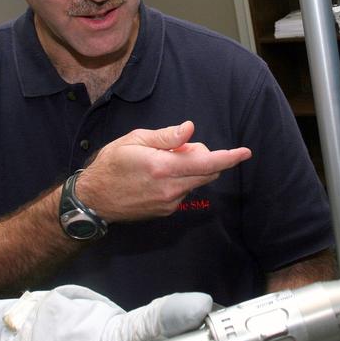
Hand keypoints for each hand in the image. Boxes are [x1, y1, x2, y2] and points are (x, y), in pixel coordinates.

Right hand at [75, 121, 250, 221]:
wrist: (94, 199)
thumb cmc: (111, 164)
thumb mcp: (135, 140)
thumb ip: (167, 137)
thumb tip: (190, 130)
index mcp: (163, 167)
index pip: (207, 162)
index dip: (229, 157)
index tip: (245, 152)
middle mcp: (170, 188)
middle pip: (207, 172)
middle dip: (204, 156)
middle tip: (181, 147)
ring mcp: (170, 202)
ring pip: (196, 181)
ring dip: (192, 168)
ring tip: (164, 161)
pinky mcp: (166, 210)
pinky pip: (184, 191)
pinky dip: (181, 179)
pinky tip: (158, 176)